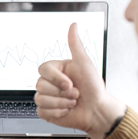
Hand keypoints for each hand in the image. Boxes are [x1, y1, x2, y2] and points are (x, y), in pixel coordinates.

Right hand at [35, 23, 125, 138]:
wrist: (97, 110)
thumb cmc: (93, 87)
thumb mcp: (85, 63)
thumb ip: (75, 44)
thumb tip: (73, 25)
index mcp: (56, 70)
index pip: (43, 70)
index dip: (56, 79)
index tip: (70, 83)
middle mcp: (50, 83)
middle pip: (40, 85)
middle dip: (62, 93)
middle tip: (75, 94)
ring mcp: (47, 98)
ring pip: (41, 99)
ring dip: (61, 103)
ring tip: (72, 102)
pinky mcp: (46, 111)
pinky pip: (42, 111)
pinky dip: (57, 112)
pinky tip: (67, 110)